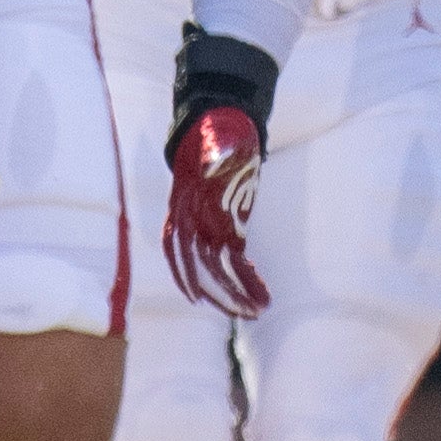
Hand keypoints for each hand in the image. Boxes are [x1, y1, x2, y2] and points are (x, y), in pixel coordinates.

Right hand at [162, 103, 271, 317]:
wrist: (223, 127)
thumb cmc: (219, 132)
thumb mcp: (220, 137)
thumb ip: (218, 150)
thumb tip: (218, 159)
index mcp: (188, 203)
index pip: (178, 244)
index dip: (183, 271)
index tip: (195, 296)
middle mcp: (196, 221)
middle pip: (203, 265)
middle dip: (221, 291)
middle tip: (244, 313)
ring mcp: (212, 228)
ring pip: (219, 269)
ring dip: (236, 291)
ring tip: (256, 311)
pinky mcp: (230, 230)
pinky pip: (236, 261)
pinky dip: (248, 278)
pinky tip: (262, 295)